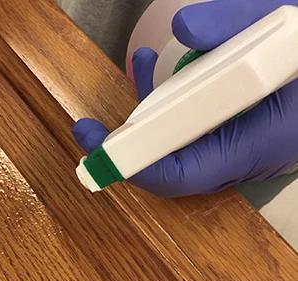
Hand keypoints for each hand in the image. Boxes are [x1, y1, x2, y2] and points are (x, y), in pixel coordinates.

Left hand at [72, 0, 297, 197]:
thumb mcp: (292, 25)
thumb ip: (241, 22)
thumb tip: (188, 26)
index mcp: (262, 141)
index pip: (183, 173)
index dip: (134, 167)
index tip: (97, 153)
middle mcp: (251, 150)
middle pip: (174, 162)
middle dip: (128, 144)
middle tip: (88, 131)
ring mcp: (248, 139)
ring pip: (183, 140)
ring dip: (152, 109)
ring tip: (140, 65)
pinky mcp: (246, 124)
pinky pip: (199, 122)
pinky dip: (177, 97)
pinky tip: (169, 63)